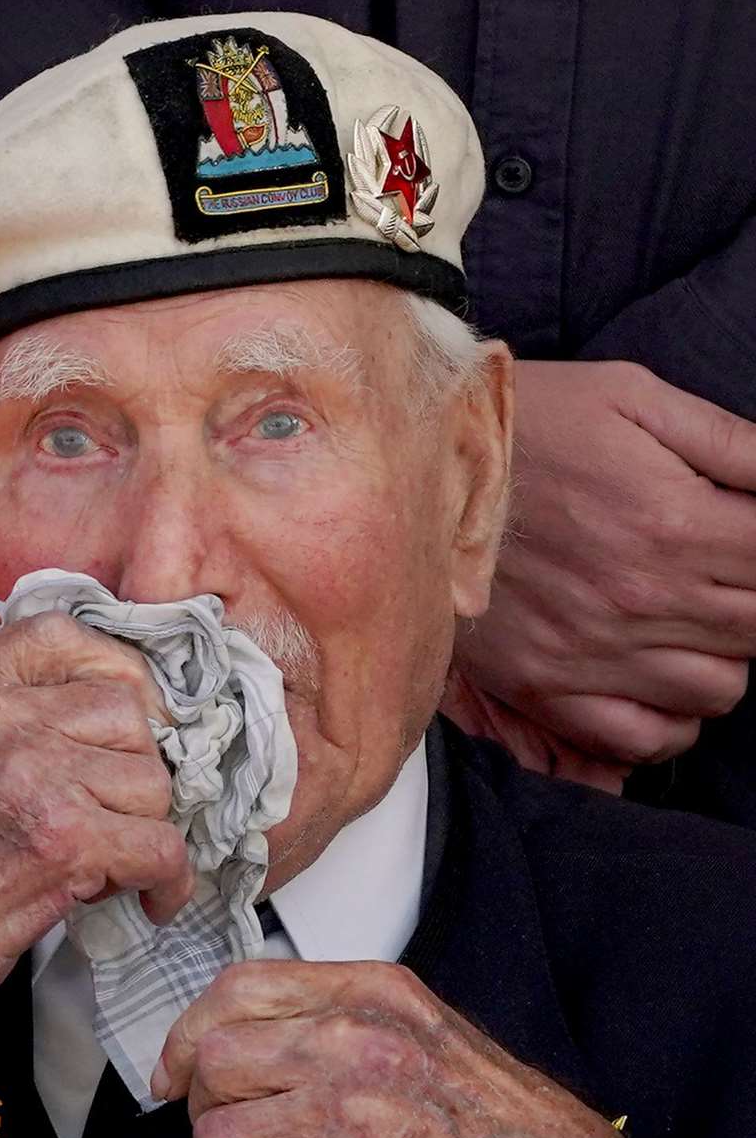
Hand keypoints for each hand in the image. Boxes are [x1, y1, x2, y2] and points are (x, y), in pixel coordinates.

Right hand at [0, 611, 193, 1137]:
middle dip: (130, 769)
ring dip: (143, 826)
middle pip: (121, 710)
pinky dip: (169, 881)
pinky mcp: (59, 840)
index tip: (137, 715)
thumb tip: (103, 700)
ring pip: (149, 778)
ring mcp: (20, 775)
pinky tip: (150, 899)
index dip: (116, 673)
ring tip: (106, 861)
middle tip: (109, 815)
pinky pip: (161, 844)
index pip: (59, 637)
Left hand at [154, 960, 635, 1137]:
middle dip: (199, 1110)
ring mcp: (357, 1115)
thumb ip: (341, 1019)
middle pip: (217, 1062)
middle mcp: (359, 1042)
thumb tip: (256, 1039)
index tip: (177, 1066)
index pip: (240, 989)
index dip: (190, 1032)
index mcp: (372, 993)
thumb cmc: (500, 1118)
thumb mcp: (422, 1027)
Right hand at [442, 361, 755, 779]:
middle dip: (752, 598)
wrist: (416, 464)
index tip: (742, 539)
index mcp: (675, 522)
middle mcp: (642, 599)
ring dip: (723, 658)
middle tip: (720, 570)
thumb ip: (730, 441)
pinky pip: (644, 739)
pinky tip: (663, 680)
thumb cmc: (529, 423)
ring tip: (693, 621)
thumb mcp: (633, 398)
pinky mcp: (548, 685)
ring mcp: (595, 653)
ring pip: (719, 690)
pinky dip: (673, 722)